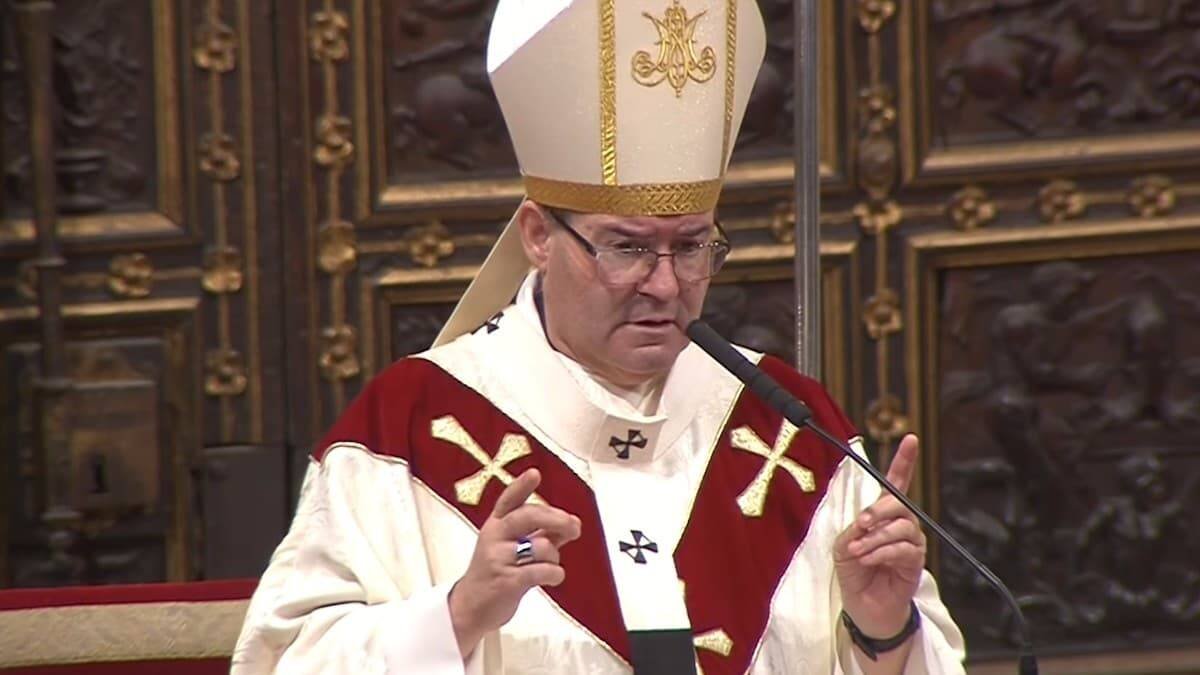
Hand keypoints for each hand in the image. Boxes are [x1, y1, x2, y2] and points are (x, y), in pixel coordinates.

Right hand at [448, 469, 581, 656]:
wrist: (470, 607)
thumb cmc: (496, 572)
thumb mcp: (513, 547)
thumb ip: (541, 533)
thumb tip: (571, 522)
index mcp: (496, 524)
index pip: (509, 500)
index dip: (522, 486)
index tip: (535, 473)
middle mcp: (495, 536)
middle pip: (528, 516)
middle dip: (556, 518)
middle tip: (574, 526)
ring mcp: (498, 558)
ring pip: (541, 546)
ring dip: (554, 556)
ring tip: (550, 565)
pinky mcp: (506, 582)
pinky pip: (541, 571)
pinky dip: (555, 573)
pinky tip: (553, 577)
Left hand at [834, 434, 925, 638]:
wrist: (864, 606)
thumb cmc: (855, 572)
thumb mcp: (844, 545)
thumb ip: (853, 528)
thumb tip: (865, 523)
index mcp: (883, 514)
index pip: (897, 482)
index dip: (904, 460)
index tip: (911, 439)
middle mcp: (902, 524)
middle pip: (899, 503)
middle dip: (878, 510)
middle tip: (861, 524)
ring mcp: (911, 542)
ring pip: (901, 527)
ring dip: (875, 538)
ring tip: (858, 551)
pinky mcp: (915, 562)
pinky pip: (902, 549)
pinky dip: (881, 553)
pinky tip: (868, 561)